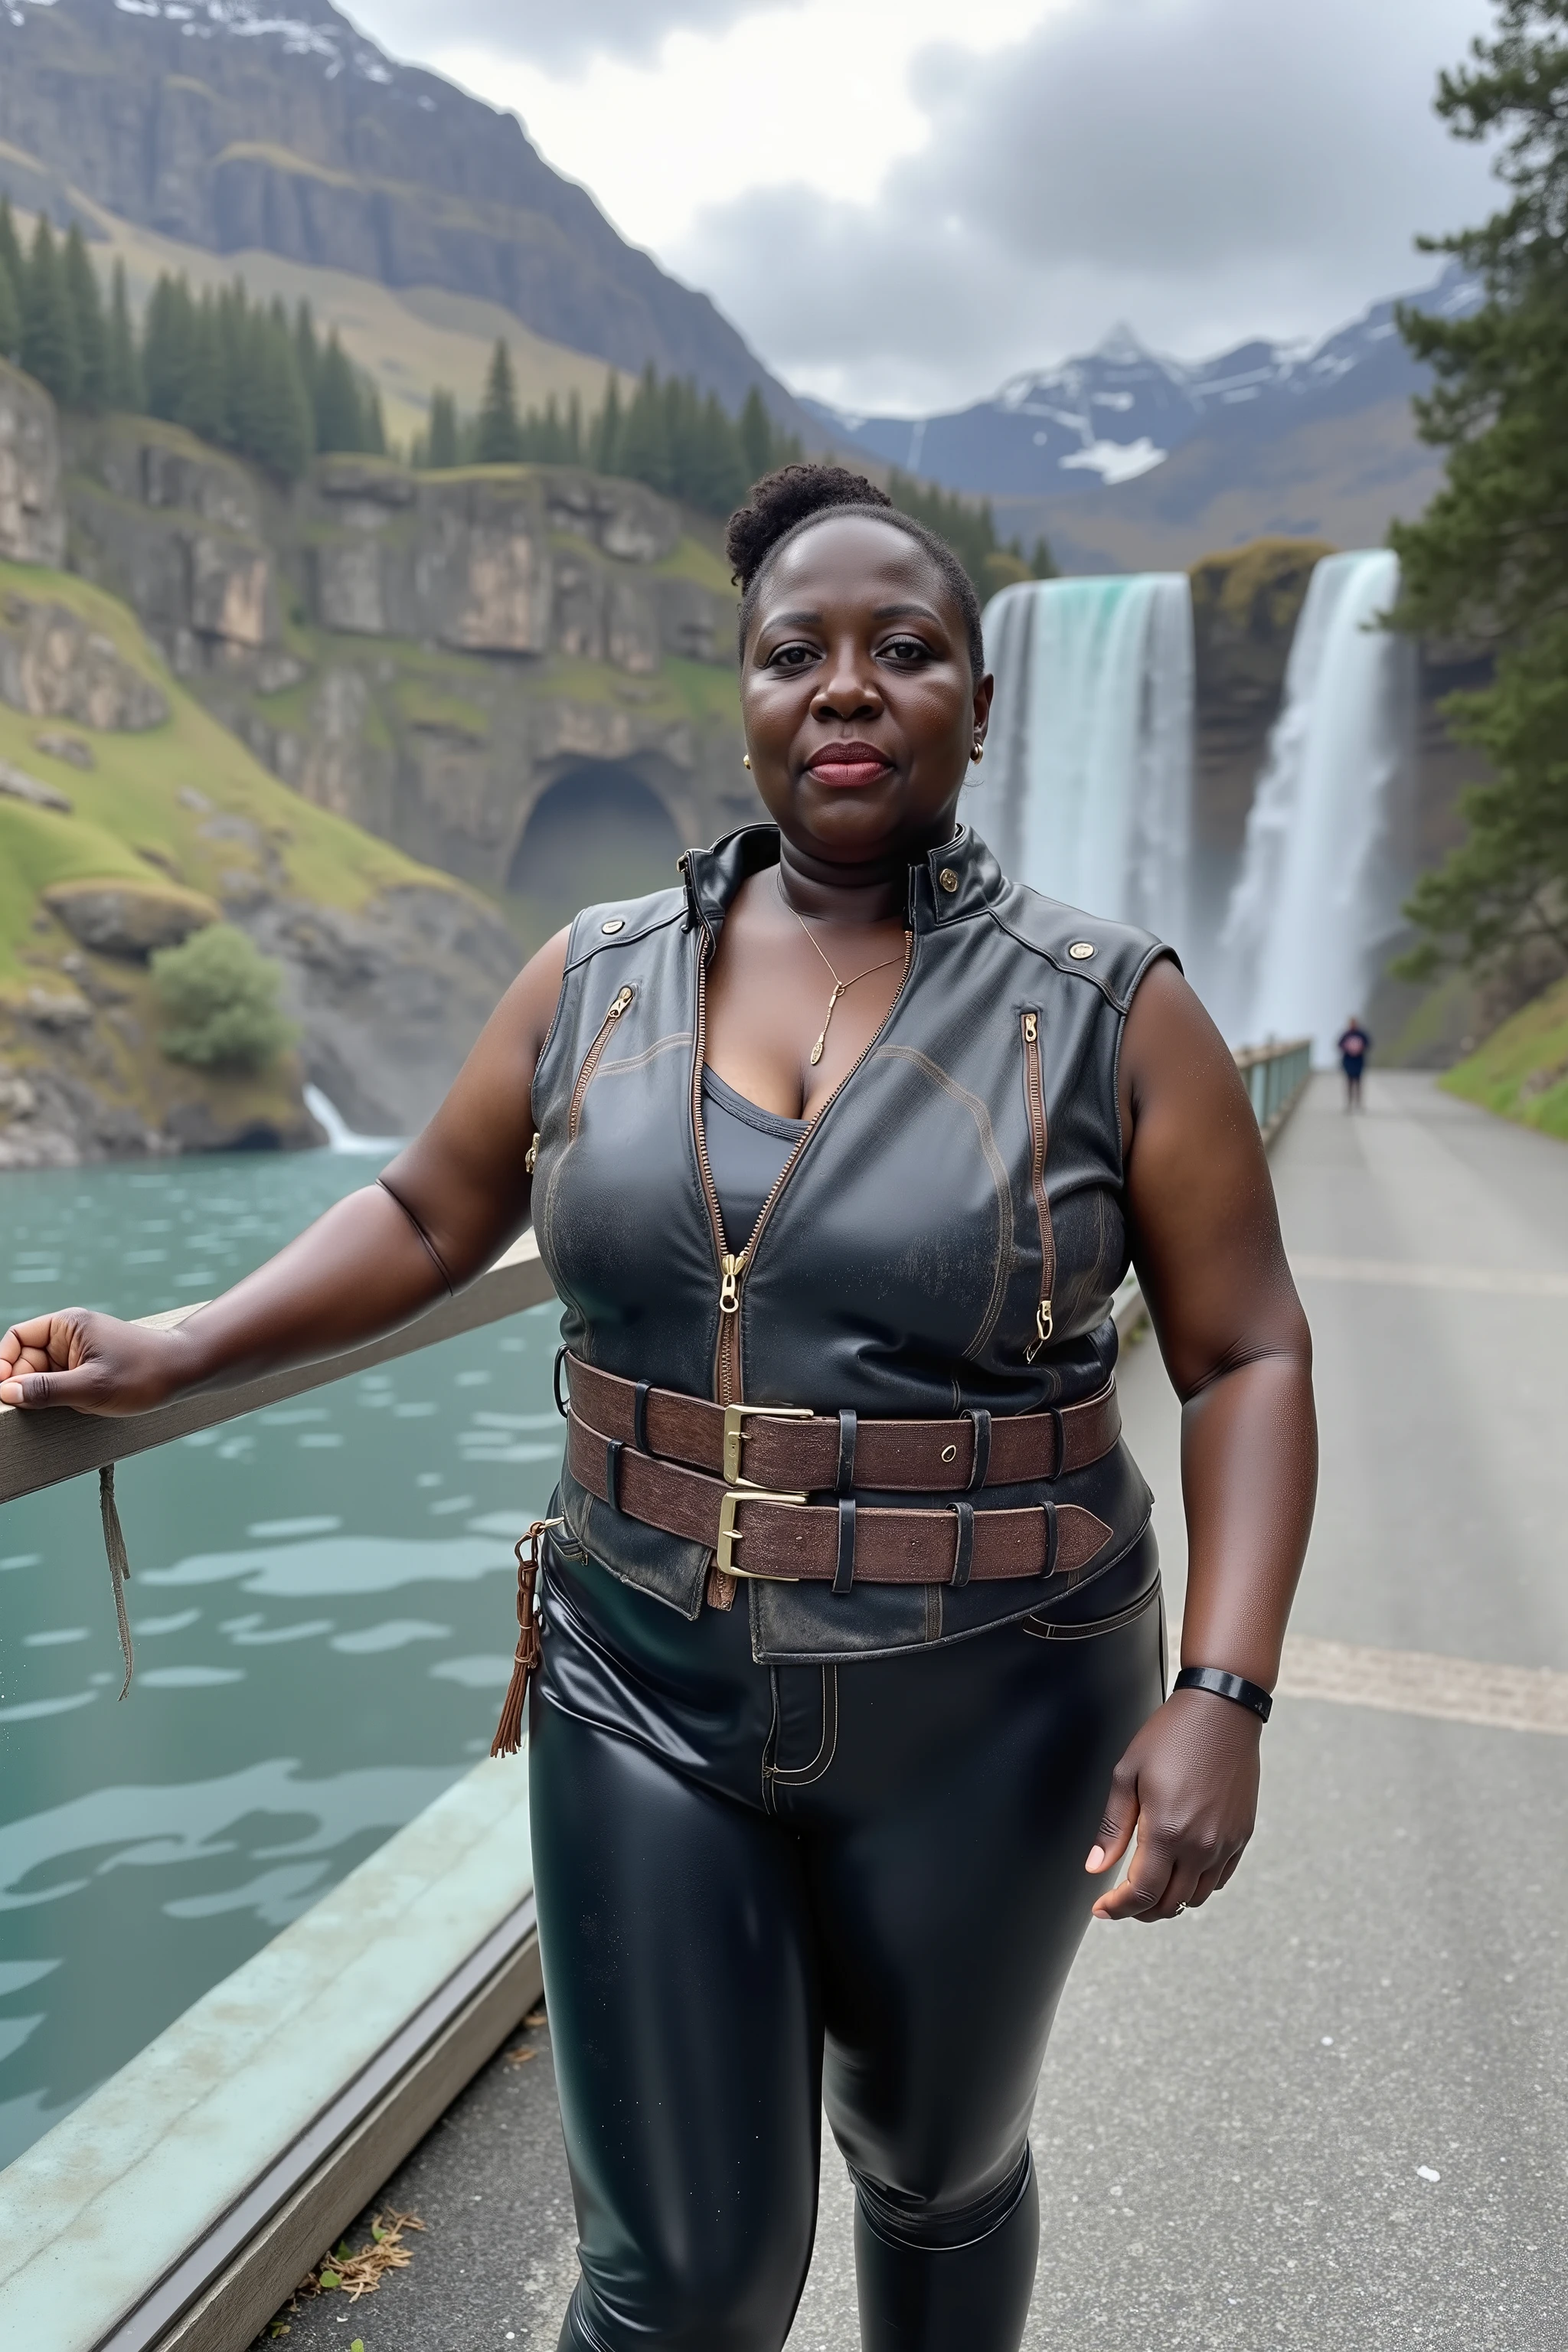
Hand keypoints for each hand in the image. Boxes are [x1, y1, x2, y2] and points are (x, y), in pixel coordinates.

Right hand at [0, 1310, 194, 1417]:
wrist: (186, 1373)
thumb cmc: (144, 1373)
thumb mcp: (91, 1386)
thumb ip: (46, 1390)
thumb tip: (7, 1392)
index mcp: (67, 1326)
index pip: (17, 1338)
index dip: (3, 1363)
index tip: (2, 1390)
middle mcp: (69, 1337)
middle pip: (25, 1360)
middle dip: (23, 1384)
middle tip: (27, 1409)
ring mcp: (79, 1355)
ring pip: (42, 1376)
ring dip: (45, 1395)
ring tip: (62, 1407)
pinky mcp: (89, 1371)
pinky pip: (62, 1385)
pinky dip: (62, 1399)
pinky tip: (76, 1409)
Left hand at [1085, 1688, 1261, 1920]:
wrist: (1222, 1711)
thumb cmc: (1172, 1735)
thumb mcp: (1127, 1774)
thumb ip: (1112, 1827)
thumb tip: (1096, 1867)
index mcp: (1167, 1831)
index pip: (1141, 1893)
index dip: (1117, 1908)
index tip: (1102, 1908)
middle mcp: (1201, 1845)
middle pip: (1169, 1904)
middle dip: (1140, 1910)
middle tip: (1121, 1901)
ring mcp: (1225, 1843)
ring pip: (1196, 1897)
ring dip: (1169, 1901)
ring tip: (1149, 1888)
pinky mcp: (1241, 1835)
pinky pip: (1219, 1879)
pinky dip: (1197, 1886)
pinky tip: (1180, 1871)